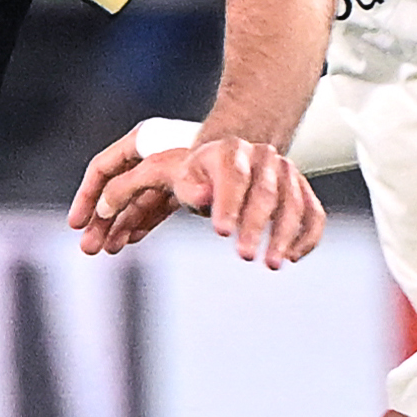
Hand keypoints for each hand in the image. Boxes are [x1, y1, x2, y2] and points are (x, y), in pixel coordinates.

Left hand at [67, 130, 323, 264]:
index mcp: (226, 153)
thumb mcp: (159, 172)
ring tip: (271, 264)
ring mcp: (286, 174)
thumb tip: (104, 206)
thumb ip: (130, 189)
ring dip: (284, 233)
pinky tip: (291, 257)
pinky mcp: (302, 191)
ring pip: (294, 202)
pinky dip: (307, 235)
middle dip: (256, 224)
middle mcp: (261, 159)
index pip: (230, 176)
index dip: (228, 203)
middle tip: (244, 255)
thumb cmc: (189, 171)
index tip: (221, 231)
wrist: (236, 152)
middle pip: (264, 192)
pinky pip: (313, 213)